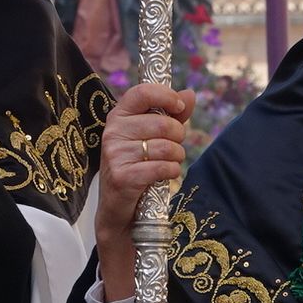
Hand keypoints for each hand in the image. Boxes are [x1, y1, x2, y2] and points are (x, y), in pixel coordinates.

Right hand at [93, 82, 194, 300]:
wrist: (119, 211)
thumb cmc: (137, 167)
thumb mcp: (152, 137)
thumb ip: (171, 115)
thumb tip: (190, 94)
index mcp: (118, 116)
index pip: (142, 92)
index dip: (166, 96)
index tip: (179, 107)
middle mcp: (112, 132)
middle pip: (163, 123)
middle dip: (178, 137)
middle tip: (173, 148)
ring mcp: (115, 154)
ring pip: (166, 147)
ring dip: (176, 158)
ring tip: (167, 164)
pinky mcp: (122, 177)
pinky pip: (162, 167)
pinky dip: (171, 172)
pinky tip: (165, 176)